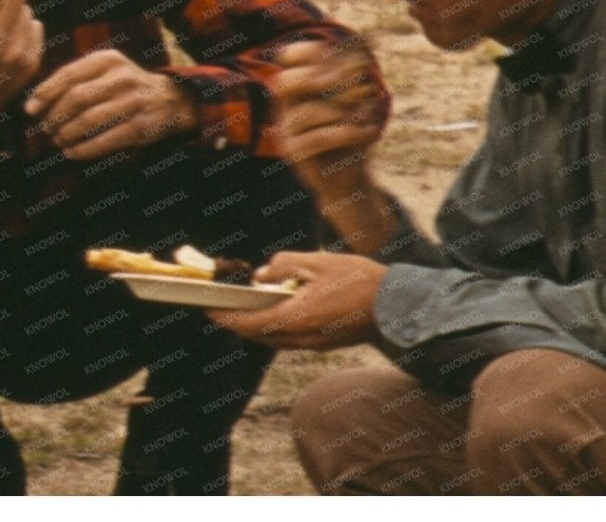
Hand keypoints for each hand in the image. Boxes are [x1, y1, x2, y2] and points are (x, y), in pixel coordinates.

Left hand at [24, 49, 195, 158]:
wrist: (170, 99)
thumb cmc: (122, 85)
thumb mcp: (103, 70)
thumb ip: (73, 80)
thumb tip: (34, 103)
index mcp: (107, 59)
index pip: (68, 74)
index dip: (45, 93)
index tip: (30, 110)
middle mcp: (122, 77)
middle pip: (77, 98)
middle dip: (55, 117)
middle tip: (44, 129)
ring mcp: (133, 102)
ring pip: (89, 121)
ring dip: (67, 134)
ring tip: (56, 141)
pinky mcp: (141, 127)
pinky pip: (105, 141)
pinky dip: (84, 150)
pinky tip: (71, 153)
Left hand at [206, 251, 385, 349]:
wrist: (398, 306)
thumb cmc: (359, 280)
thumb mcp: (316, 262)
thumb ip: (282, 266)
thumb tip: (261, 276)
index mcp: (297, 319)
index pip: (250, 324)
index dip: (226, 318)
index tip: (207, 310)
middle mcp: (302, 338)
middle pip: (259, 335)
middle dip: (237, 322)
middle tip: (221, 306)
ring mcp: (314, 344)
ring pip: (274, 339)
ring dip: (256, 325)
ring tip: (243, 305)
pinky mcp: (324, 343)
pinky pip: (290, 339)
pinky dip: (275, 326)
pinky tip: (274, 309)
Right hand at [267, 38, 387, 193]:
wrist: (350, 178)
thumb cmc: (354, 134)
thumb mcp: (360, 101)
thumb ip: (357, 74)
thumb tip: (367, 39)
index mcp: (297, 89)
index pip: (287, 59)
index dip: (306, 51)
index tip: (334, 50)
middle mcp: (284, 107)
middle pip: (284, 83)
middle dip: (315, 78)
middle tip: (345, 80)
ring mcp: (286, 131)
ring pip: (308, 112)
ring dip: (343, 111)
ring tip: (370, 116)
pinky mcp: (294, 153)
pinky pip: (319, 138)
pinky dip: (348, 133)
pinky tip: (370, 132)